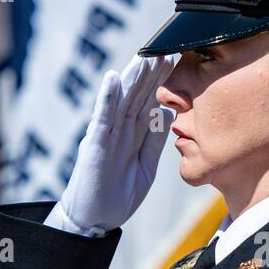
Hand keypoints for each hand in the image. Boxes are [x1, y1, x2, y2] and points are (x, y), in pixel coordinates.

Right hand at [46, 54, 179, 233]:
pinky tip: (113, 79)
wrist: (94, 220)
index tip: (174, 59)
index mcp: (132, 136)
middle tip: (164, 48)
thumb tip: (168, 114)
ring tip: (143, 56)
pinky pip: (102, 118)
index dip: (160, 81)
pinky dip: (107, 98)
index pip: (148, 102)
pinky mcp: (94, 146)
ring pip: (121, 101)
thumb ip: (154, 142)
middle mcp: (118, 130)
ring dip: (131, 78)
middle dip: (150, 73)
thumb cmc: (117, 195)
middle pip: (136, 96)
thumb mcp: (145, 168)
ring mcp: (105, 136)